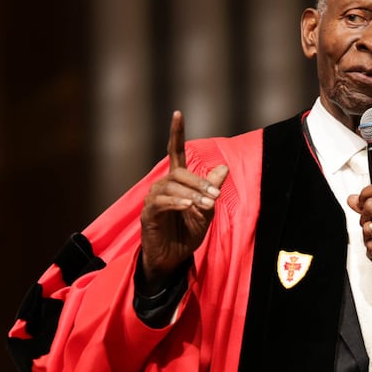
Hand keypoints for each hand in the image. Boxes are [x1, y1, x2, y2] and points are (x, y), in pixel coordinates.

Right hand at [139, 111, 228, 292]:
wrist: (174, 258)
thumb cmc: (187, 234)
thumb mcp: (207, 211)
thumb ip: (212, 190)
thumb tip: (223, 167)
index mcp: (177, 183)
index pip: (174, 152)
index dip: (176, 133)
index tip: (177, 113)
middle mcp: (162, 186)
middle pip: (179, 173)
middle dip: (200, 183)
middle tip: (214, 197)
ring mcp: (153, 199)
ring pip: (171, 186)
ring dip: (191, 194)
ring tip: (205, 205)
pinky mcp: (148, 214)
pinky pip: (161, 202)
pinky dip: (176, 202)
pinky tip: (188, 206)